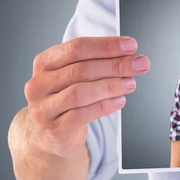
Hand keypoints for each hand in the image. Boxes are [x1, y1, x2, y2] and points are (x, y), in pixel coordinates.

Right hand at [24, 36, 150, 156]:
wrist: (50, 134)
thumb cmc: (68, 98)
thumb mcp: (77, 77)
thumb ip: (99, 64)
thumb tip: (132, 57)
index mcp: (45, 63)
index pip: (77, 48)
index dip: (106, 46)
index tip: (131, 46)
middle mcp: (39, 84)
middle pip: (81, 70)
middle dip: (115, 65)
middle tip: (140, 64)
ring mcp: (43, 108)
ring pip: (79, 93)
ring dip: (110, 86)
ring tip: (131, 83)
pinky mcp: (54, 129)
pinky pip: (81, 115)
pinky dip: (104, 106)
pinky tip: (120, 101)